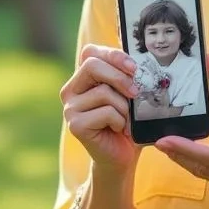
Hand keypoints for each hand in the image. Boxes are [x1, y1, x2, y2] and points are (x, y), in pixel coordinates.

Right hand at [61, 44, 141, 174]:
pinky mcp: (76, 125)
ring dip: (124, 107)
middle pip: (92, 66)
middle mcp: (71, 90)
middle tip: (136, 93)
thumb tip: (138, 58)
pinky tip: (118, 130)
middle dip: (120, 77)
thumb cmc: (127, 122)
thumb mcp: (128, 94)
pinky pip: (106, 112)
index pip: (90, 52)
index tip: (134, 68)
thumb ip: (127, 75)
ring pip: (103, 91)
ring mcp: (70, 108)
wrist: (122, 156)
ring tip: (126, 120)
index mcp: (82, 78)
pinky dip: (120, 121)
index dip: (113, 55)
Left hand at [155, 112, 208, 202]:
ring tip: (165, 143)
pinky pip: (208, 176)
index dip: (185, 149)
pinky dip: (193, 164)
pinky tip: (184, 152)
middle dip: (176, 154)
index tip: (165, 140)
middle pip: (200, 167)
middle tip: (156, 139)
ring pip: (201, 173)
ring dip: (182, 159)